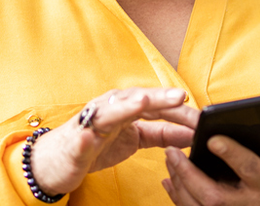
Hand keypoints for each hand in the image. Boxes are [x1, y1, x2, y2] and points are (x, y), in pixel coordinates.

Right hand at [32, 88, 198, 195]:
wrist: (58, 162)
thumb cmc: (98, 145)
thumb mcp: (136, 139)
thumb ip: (163, 134)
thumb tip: (192, 133)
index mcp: (126, 107)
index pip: (157, 105)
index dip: (178, 111)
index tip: (201, 117)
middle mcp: (109, 108)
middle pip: (137, 100)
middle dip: (159, 99)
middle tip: (181, 97)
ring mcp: (90, 124)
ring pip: (109, 112)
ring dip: (126, 106)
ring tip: (143, 102)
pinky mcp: (74, 143)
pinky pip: (79, 140)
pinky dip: (84, 138)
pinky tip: (88, 138)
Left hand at [161, 120, 259, 205]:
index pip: (249, 169)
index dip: (231, 154)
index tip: (212, 138)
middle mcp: (251, 204)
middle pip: (214, 196)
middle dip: (190, 175)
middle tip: (172, 151)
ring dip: (181, 186)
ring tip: (170, 159)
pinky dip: (180, 198)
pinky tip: (170, 180)